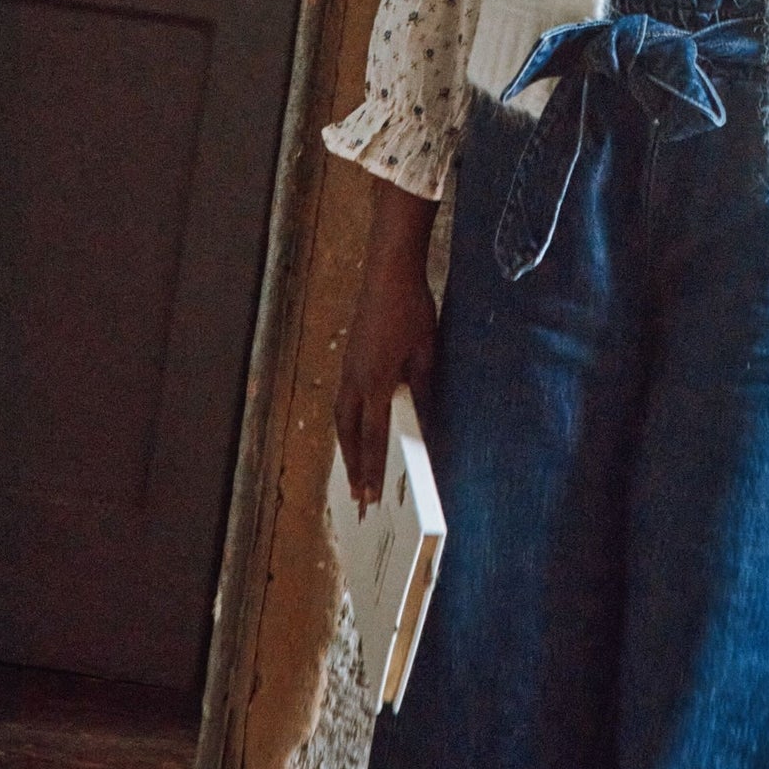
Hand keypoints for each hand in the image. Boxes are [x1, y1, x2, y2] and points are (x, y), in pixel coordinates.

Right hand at [334, 179, 438, 508]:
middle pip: (350, 433)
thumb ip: (424, 388)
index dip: (372, 468)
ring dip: (348, 446)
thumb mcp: (426, 351)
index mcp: (376, 382)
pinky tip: (354, 427)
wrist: (388, 272)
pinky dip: (347, 422)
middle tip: (357, 496)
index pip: (374, 436)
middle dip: (354, 466)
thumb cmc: (412, 309)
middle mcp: (355, 379)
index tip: (370, 496)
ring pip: (342, 417)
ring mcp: (348, 367)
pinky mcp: (350, 356)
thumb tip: (426, 420)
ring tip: (353, 470)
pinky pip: (344, 399)